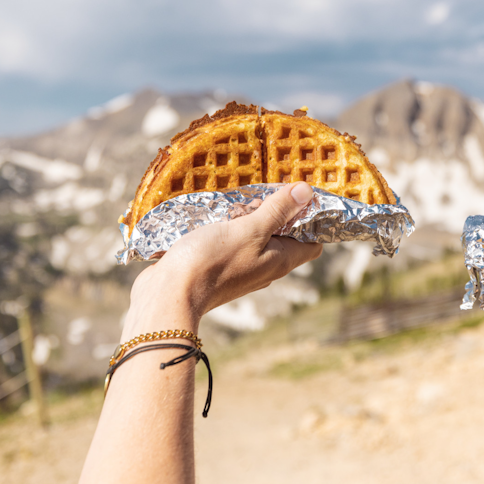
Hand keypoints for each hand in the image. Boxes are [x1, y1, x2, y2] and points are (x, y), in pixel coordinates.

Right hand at [126, 182, 322, 332]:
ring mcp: (242, 269)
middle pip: (284, 236)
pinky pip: (233, 242)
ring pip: (257, 237)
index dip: (314, 218)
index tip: (303, 195)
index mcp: (281, 260)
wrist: (168, 294)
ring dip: (251, 216)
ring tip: (240, 197)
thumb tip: (307, 192)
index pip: (313, 241)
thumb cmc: (212, 261)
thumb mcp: (249, 229)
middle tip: (266, 190)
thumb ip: (277, 211)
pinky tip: (218, 211)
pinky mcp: (219, 267)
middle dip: (279, 212)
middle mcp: (266, 267)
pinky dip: (231, 226)